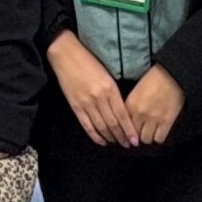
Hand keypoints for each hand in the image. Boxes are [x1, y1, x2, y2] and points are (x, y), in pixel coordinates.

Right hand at [49, 33, 137, 148]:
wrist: (66, 56)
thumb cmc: (89, 62)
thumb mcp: (107, 75)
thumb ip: (114, 93)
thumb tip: (123, 112)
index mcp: (110, 88)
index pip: (122, 114)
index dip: (129, 129)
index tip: (135, 140)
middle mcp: (99, 98)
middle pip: (113, 123)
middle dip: (122, 136)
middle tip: (128, 145)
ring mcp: (86, 103)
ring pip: (101, 126)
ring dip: (111, 138)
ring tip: (117, 144)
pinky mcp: (75, 106)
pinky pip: (87, 125)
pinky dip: (95, 136)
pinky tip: (102, 141)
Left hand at [125, 66, 186, 145]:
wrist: (172, 74)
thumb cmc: (154, 79)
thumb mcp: (136, 91)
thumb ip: (130, 106)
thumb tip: (128, 121)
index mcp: (130, 105)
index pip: (123, 126)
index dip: (126, 131)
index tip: (128, 133)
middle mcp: (140, 114)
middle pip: (133, 135)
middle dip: (136, 135)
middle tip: (140, 132)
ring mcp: (153, 118)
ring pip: (146, 139)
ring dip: (147, 136)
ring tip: (150, 131)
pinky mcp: (167, 121)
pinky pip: (159, 139)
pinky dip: (159, 137)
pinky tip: (159, 131)